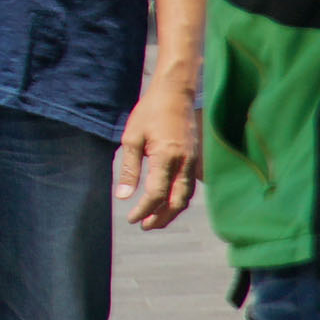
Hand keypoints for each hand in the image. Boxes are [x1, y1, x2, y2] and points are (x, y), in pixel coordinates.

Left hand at [115, 86, 200, 228]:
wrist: (176, 93)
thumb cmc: (150, 112)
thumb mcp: (132, 138)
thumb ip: (129, 169)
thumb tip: (123, 196)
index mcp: (166, 156)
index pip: (156, 194)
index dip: (143, 210)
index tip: (131, 218)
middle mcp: (184, 163)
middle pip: (176, 202)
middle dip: (161, 218)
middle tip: (144, 226)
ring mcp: (193, 162)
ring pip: (186, 196)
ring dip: (171, 211)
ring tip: (154, 219)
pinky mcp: (196, 159)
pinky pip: (190, 186)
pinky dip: (179, 199)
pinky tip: (167, 202)